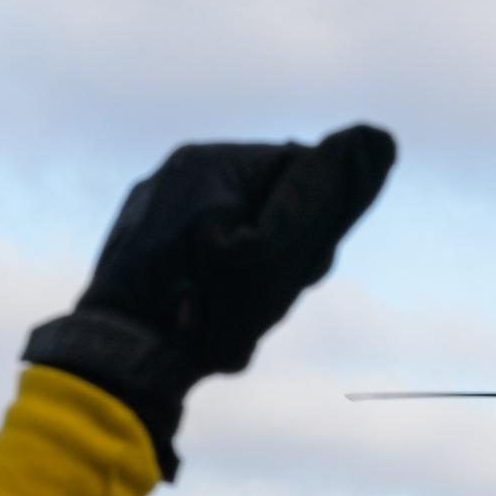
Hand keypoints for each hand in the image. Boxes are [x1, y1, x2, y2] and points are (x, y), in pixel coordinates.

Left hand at [23, 126, 395, 478]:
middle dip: (280, 247)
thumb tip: (377, 141)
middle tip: (262, 297)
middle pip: (265, 200)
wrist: (118, 354)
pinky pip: (196, 245)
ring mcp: (150, 204)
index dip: (314, 225)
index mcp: (209, 163)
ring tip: (229, 310)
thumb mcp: (273, 257)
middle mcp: (174, 171)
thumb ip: (320, 204)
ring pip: (233, 226)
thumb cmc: (199, 309)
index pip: (297, 170)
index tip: (299, 271)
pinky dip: (213, 275)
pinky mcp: (136, 238)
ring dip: (248, 266)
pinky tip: (203, 310)